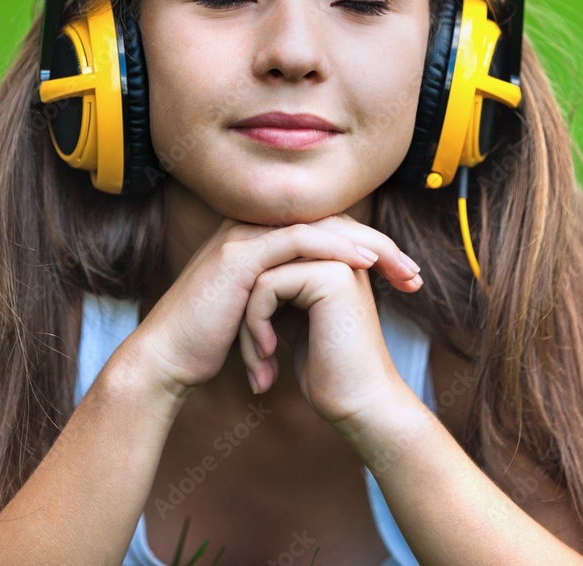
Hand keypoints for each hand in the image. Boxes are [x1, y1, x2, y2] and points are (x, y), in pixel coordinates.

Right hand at [126, 214, 421, 407]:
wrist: (168, 360)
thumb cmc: (213, 341)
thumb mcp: (262, 313)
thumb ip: (289, 295)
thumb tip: (326, 302)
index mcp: (261, 240)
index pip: (326, 231)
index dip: (368, 248)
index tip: (402, 277)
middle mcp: (252, 229)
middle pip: (330, 222)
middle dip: (379, 245)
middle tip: (413, 273)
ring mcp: (244, 236)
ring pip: (320, 225)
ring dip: (367, 244)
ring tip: (401, 269)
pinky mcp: (239, 254)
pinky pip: (297, 239)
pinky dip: (335, 247)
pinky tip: (364, 261)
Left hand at [238, 214, 422, 424]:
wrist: (362, 405)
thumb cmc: (328, 373)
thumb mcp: (296, 322)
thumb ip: (280, 293)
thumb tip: (241, 277)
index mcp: (332, 259)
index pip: (269, 265)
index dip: (252, 306)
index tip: (257, 352)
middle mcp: (338, 252)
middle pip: (262, 266)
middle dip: (247, 313)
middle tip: (256, 359)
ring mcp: (338, 260)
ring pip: (259, 275)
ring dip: (248, 324)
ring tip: (260, 363)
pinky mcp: (332, 276)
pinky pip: (266, 286)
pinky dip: (256, 324)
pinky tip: (269, 355)